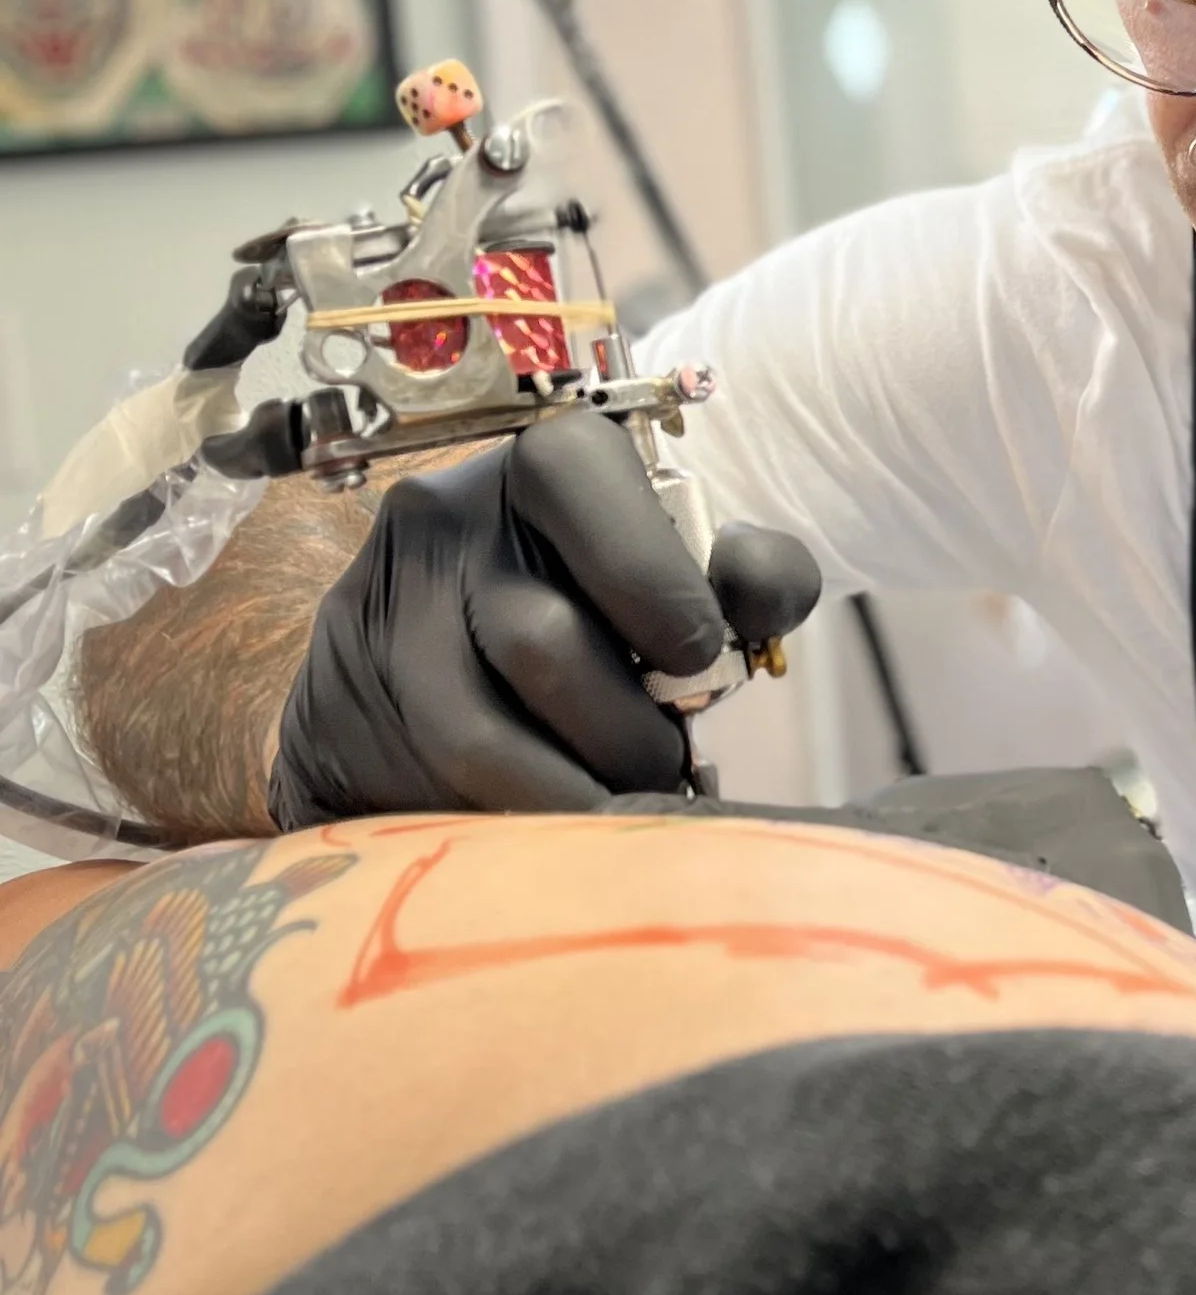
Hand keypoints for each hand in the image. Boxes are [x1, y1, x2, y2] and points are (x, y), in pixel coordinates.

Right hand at [267, 408, 821, 827]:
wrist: (429, 664)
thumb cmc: (590, 609)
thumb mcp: (673, 572)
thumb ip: (740, 576)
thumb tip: (761, 597)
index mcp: (535, 465)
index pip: (580, 471)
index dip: (652, 576)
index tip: (698, 655)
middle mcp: (440, 519)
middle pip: (540, 640)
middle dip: (629, 731)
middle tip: (665, 764)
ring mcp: (375, 614)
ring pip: (481, 736)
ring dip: (576, 794)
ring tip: (621, 805)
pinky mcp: (335, 710)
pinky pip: (432, 791)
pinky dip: (515, 824)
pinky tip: (556, 829)